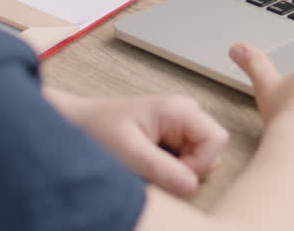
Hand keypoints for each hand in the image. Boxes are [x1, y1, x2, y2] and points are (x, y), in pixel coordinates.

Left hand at [46, 91, 228, 197]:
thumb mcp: (128, 151)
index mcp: (179, 108)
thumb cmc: (96, 129)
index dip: (199, 164)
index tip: (171, 173)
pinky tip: (149, 164)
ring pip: (201, 159)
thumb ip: (161, 168)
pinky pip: (187, 161)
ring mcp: (180, 126)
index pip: (217, 140)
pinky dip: (171, 170)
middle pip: (212, 151)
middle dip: (190, 169)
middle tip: (156, 169)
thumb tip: (191, 185)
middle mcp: (185, 113)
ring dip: (179, 171)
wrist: (76, 124)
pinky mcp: (172, 138)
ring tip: (148, 165)